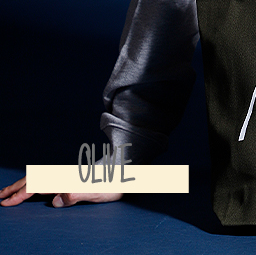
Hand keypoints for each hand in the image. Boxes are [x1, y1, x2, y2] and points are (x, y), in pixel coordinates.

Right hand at [0, 176, 122, 207]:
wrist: (125, 173)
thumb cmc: (112, 183)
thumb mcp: (96, 191)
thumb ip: (75, 195)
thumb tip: (56, 200)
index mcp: (66, 179)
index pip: (37, 186)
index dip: (20, 194)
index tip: (6, 202)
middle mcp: (64, 176)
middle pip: (34, 180)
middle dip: (15, 188)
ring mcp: (66, 176)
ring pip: (39, 179)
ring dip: (22, 186)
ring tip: (8, 193)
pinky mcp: (70, 179)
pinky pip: (46, 181)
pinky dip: (32, 185)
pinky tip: (30, 190)